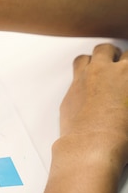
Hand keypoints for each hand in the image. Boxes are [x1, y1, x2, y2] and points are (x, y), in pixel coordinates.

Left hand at [58, 43, 127, 165]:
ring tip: (99, 70)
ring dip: (93, 61)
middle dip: (112, 54)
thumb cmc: (121, 132)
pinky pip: (75, 77)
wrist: (93, 143)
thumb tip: (121, 94)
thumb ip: (124, 92)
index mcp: (126, 73)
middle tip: (116, 63)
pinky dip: (82, 79)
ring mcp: (84, 78)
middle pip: (106, 49)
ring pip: (86, 58)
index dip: (126, 63)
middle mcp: (104, 70)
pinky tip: (87, 89)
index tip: (125, 69)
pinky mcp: (70, 89)